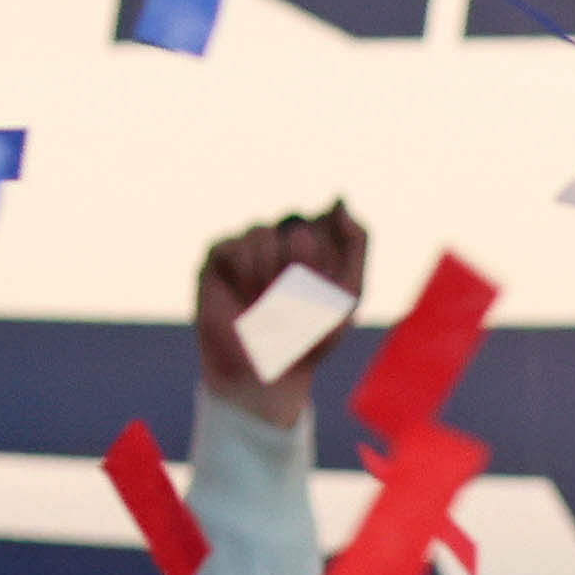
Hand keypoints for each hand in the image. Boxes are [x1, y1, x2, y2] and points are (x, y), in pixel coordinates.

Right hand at [194, 206, 367, 427]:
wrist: (270, 373)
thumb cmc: (311, 337)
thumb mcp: (348, 294)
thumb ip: (356, 243)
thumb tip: (340, 201)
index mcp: (314, 245)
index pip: (327, 223)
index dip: (326, 262)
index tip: (323, 291)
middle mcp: (280, 240)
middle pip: (296, 227)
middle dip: (301, 270)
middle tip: (297, 300)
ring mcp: (248, 246)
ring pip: (262, 232)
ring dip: (270, 274)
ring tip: (268, 303)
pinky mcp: (218, 257)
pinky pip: (234, 245)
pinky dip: (246, 273)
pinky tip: (247, 296)